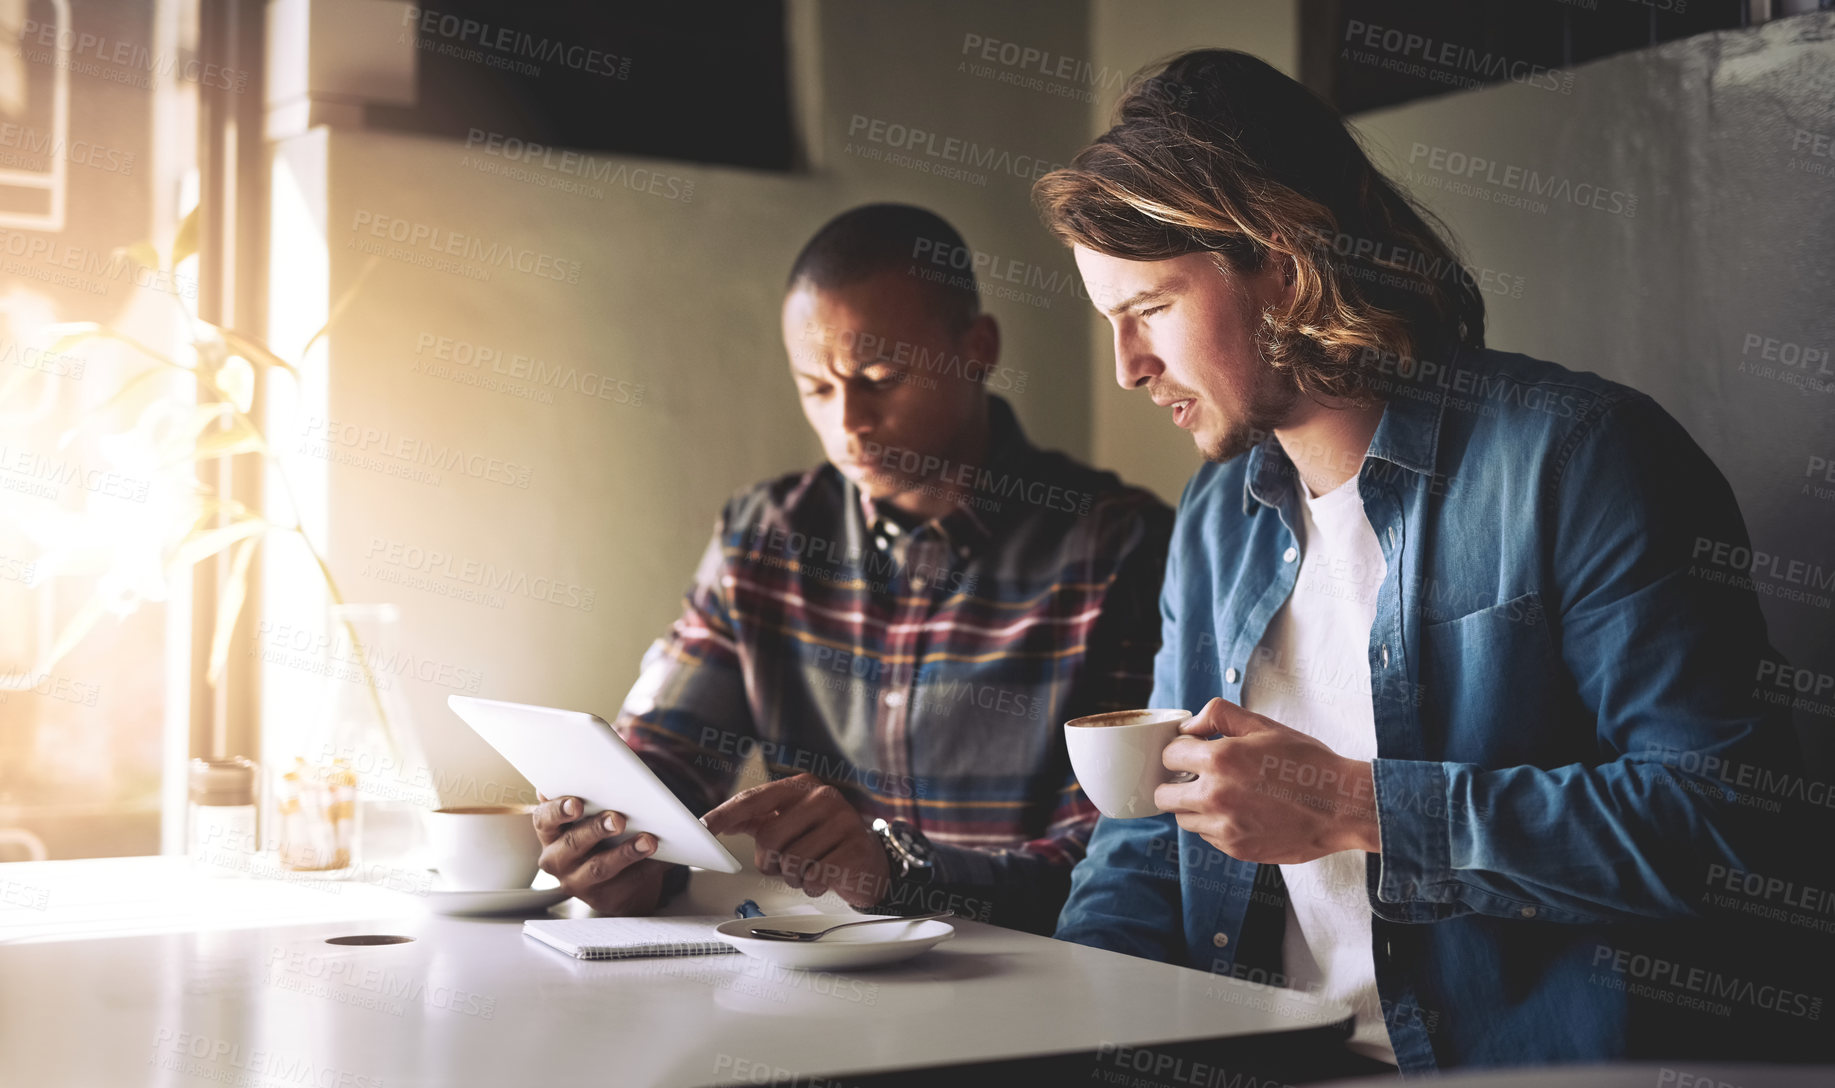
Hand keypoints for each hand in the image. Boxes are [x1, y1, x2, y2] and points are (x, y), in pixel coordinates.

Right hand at [533, 793, 669, 914]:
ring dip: (625, 853)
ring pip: (600, 868)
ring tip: (648, 840)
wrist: (614, 875)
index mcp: (549, 832)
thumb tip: (597, 768)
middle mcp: (557, 859)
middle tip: (618, 819)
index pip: (544, 819)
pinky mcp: (603, 897)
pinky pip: (625, 882)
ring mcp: (578, 882)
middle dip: (596, 829)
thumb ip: (586, 794)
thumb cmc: (598, 832)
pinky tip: (659, 855)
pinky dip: (645, 867)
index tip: (576, 804)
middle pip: (572, 844)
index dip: (558, 811)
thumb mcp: (587, 814)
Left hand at [702, 774, 890, 907]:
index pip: (755, 799)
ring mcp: (843, 820)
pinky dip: (813, 886)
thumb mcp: (790, 822)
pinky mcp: (855, 848)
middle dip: (772, 862)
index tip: (704, 827)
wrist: (868, 861)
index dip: (726, 814)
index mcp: (802, 786)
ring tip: (810, 868)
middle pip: (769, 838)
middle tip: (787, 864)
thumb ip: (756, 819)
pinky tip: (825, 877)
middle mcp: (823, 796)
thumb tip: (718, 821)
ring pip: (791, 861)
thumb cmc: (822, 840)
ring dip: (794, 877)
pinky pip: (814, 877)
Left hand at [1153, 698, 1379, 863]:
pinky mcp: (1236, 849)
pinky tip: (1240, 812)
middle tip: (1196, 776)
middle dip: (1175, 782)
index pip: (1169, 755)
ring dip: (1193, 806)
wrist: (1342, 806)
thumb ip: (1219, 715)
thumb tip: (1188, 726)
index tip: (1192, 751)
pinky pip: (1207, 836)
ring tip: (1222, 794)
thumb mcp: (1264, 726)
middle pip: (1164, 795)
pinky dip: (1215, 825)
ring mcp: (1225, 827)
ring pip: (1183, 819)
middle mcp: (1215, 796)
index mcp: (1220, 759)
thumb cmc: (1306, 763)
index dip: (1180, 750)